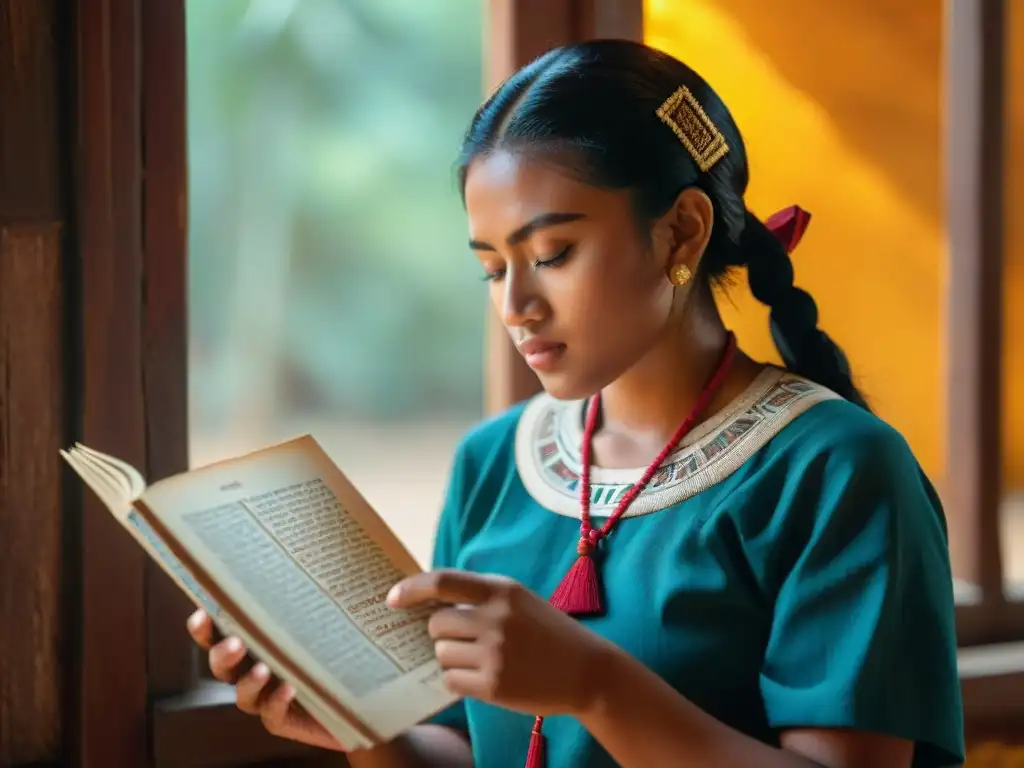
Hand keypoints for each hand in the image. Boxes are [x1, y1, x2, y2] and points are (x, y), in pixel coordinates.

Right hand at [186, 610, 344, 751]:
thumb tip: (347, 569)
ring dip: (248, 682)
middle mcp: (253, 668)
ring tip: (263, 670)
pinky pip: (271, 715)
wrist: (356, 695)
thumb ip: (327, 595)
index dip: (205, 627)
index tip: (203, 613)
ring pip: (242, 694)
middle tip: (236, 644)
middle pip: (222, 665)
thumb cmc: (339, 644)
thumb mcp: (333, 615)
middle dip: (222, 654)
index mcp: (256, 640)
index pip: (220, 633)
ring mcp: (265, 696)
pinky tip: (289, 689)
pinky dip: (276, 703)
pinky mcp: (283, 719)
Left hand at [387, 570, 609, 717]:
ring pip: (441, 654)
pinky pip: (451, 680)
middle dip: (441, 632)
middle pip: (435, 624)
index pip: (442, 581)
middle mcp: (496, 618)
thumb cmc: (547, 631)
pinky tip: (483, 676)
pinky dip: (459, 680)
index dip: (411, 588)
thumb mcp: (519, 600)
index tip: (391, 598)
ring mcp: (494, 653)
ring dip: (451, 657)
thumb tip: (428, 601)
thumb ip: (480, 596)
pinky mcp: (494, 685)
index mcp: (501, 590)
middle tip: (464, 638)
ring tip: (480, 658)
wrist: (587, 670)